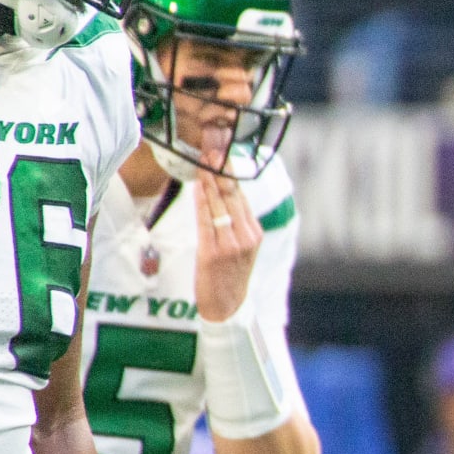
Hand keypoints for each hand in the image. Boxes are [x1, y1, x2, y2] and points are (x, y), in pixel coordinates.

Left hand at [193, 143, 262, 323]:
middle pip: (233, 195)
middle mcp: (246, 235)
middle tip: (212, 146)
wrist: (226, 307)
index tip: (223, 152)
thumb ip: (234, 224)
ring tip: (204, 159)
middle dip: (221, 168)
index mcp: (254, 232)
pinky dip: (203, 200)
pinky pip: (207, 220)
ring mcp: (232, 244)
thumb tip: (222, 195)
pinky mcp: (214, 252)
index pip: (242, 195)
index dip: (232, 172)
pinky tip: (198, 185)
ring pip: (221, 204)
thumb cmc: (229, 276)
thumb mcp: (240, 248)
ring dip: (210, 179)